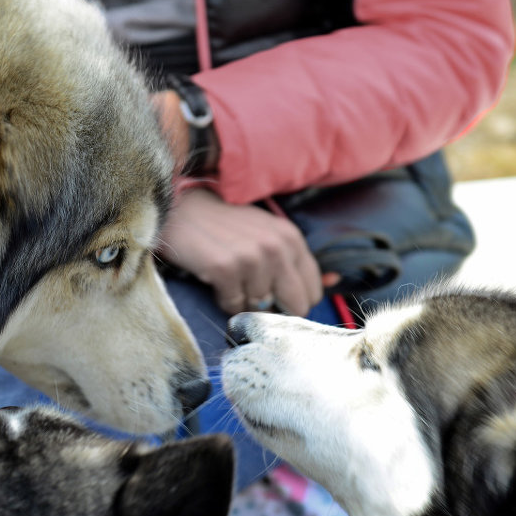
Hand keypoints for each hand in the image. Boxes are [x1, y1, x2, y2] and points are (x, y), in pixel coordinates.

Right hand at [157, 187, 323, 316]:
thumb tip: (334, 281)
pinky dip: (222, 299)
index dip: (292, 300)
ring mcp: (251, 258)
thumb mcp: (268, 234)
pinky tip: (214, 277)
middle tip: (251, 290)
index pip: (312, 293)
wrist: (181, 208)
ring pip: (258, 307)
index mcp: (292, 239)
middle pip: (294, 306)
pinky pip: (233, 306)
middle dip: (274, 307)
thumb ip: (297, 260)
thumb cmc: (225, 225)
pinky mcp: (224, 269)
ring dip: (242, 299)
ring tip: (228, 275)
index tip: (273, 293)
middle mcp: (276, 247)